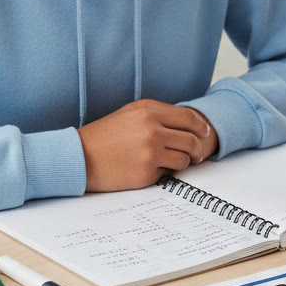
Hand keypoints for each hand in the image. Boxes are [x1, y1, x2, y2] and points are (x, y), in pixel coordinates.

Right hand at [78, 100, 217, 191]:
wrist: (80, 157)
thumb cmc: (104, 136)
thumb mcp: (130, 114)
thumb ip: (157, 114)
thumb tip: (187, 123)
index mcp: (149, 111)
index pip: (188, 117)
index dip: (201, 126)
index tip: (205, 133)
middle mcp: (152, 130)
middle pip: (191, 139)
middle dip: (197, 148)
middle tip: (196, 154)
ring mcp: (150, 152)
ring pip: (184, 159)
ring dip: (182, 162)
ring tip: (168, 162)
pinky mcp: (147, 172)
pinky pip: (168, 174)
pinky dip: (163, 173)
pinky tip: (148, 169)